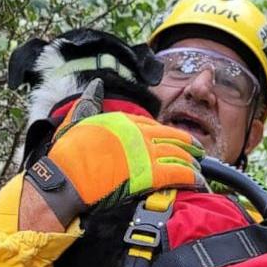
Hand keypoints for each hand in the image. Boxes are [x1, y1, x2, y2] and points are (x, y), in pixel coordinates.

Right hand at [23, 111, 204, 226]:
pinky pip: (178, 173)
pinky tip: (198, 180)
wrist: (66, 180)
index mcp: (123, 121)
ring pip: (178, 155)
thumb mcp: (76, 120)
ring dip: (192, 162)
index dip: (167, 134)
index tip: (174, 139)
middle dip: (187, 145)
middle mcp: (138, 134)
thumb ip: (89, 103)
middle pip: (171, 137)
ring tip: (200, 169)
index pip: (152, 125)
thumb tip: (95, 85)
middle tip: (197, 152)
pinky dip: (191, 176)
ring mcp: (145, 153)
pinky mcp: (149, 174)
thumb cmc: (67, 156)